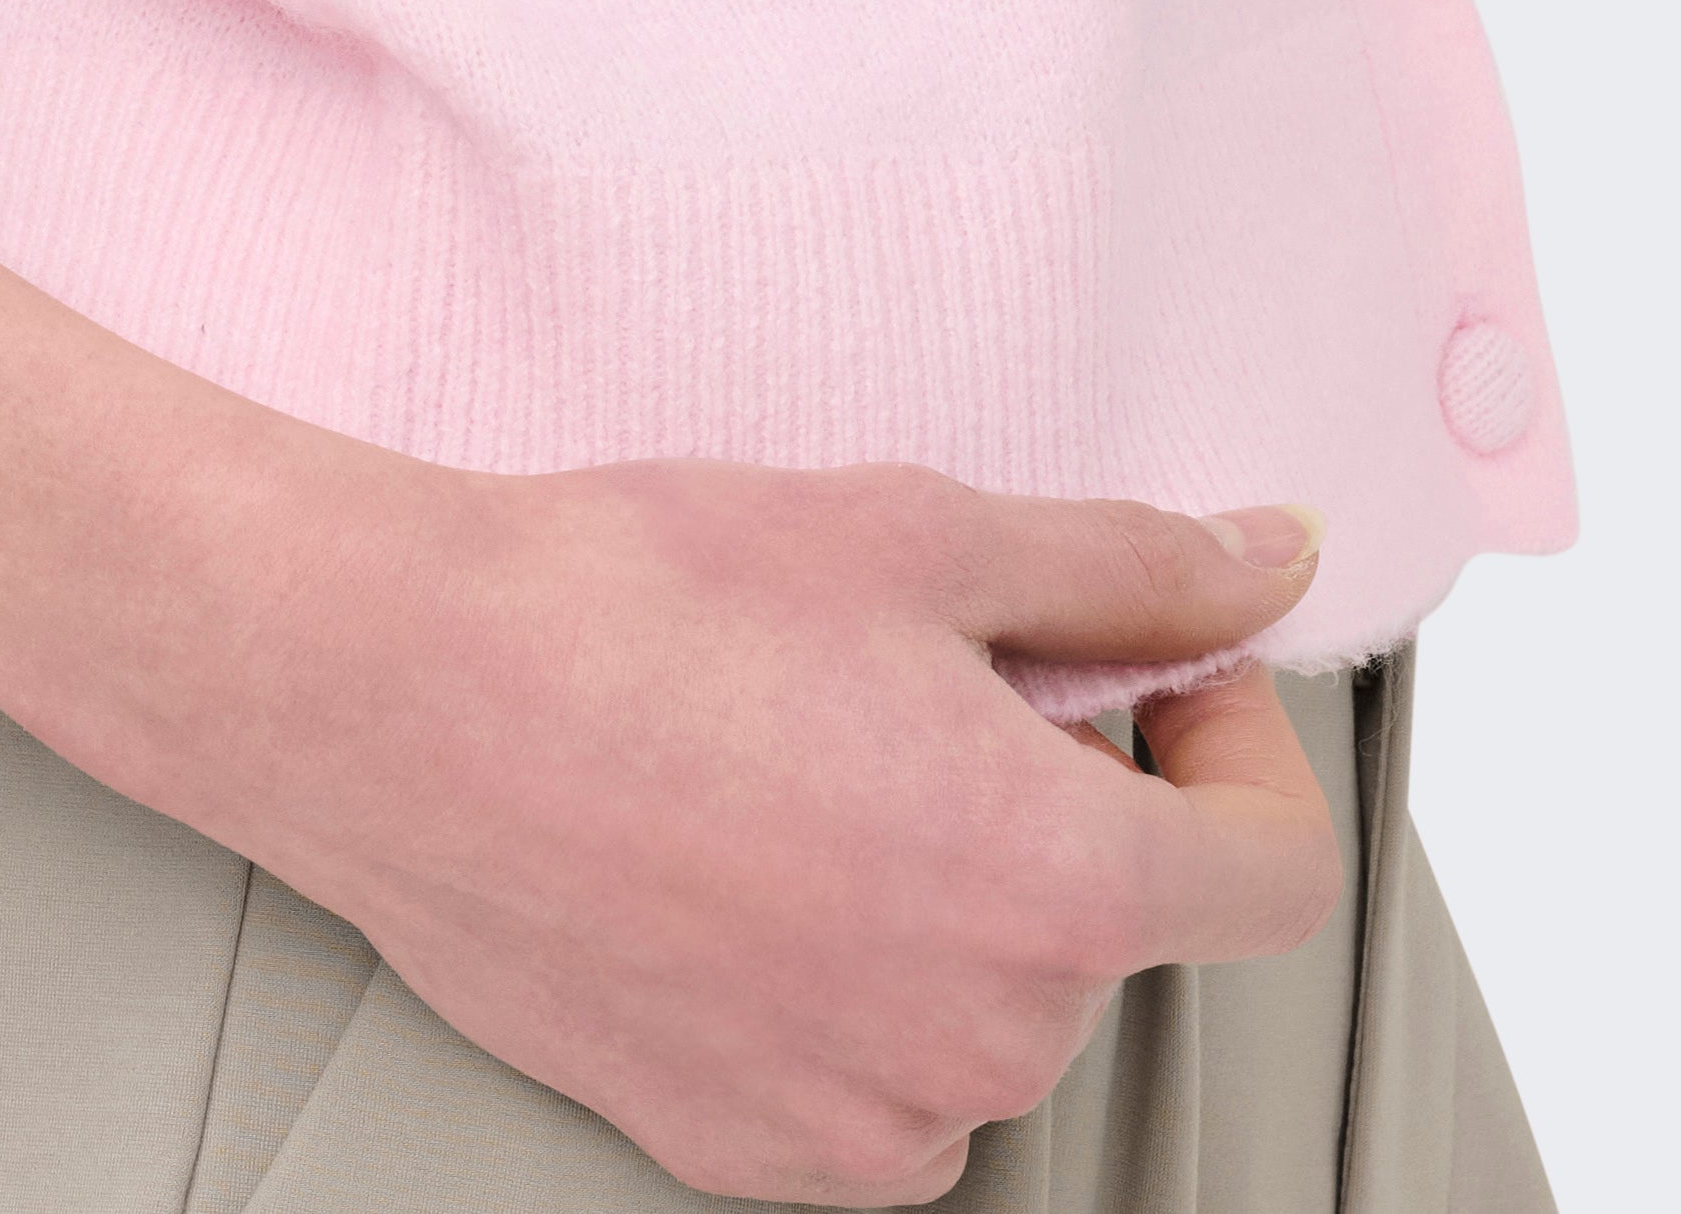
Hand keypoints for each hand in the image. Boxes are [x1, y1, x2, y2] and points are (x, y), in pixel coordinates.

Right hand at [152, 447, 1341, 1207]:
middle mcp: (980, 1042)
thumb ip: (1126, 569)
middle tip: (916, 673)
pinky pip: (874, 1084)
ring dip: (949, 895)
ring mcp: (860, 1117)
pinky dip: (849, 984)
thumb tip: (1263, 567)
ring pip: (988, 1007)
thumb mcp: (917, 532)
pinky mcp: (744, 1148)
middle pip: (1112, 927)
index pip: (1276, 874)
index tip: (1157, 676)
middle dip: (1058, 795)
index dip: (1238, 746)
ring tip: (803, 757)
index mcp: (1054, 887)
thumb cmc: (636, 605)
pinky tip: (743, 860)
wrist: (404, 697)